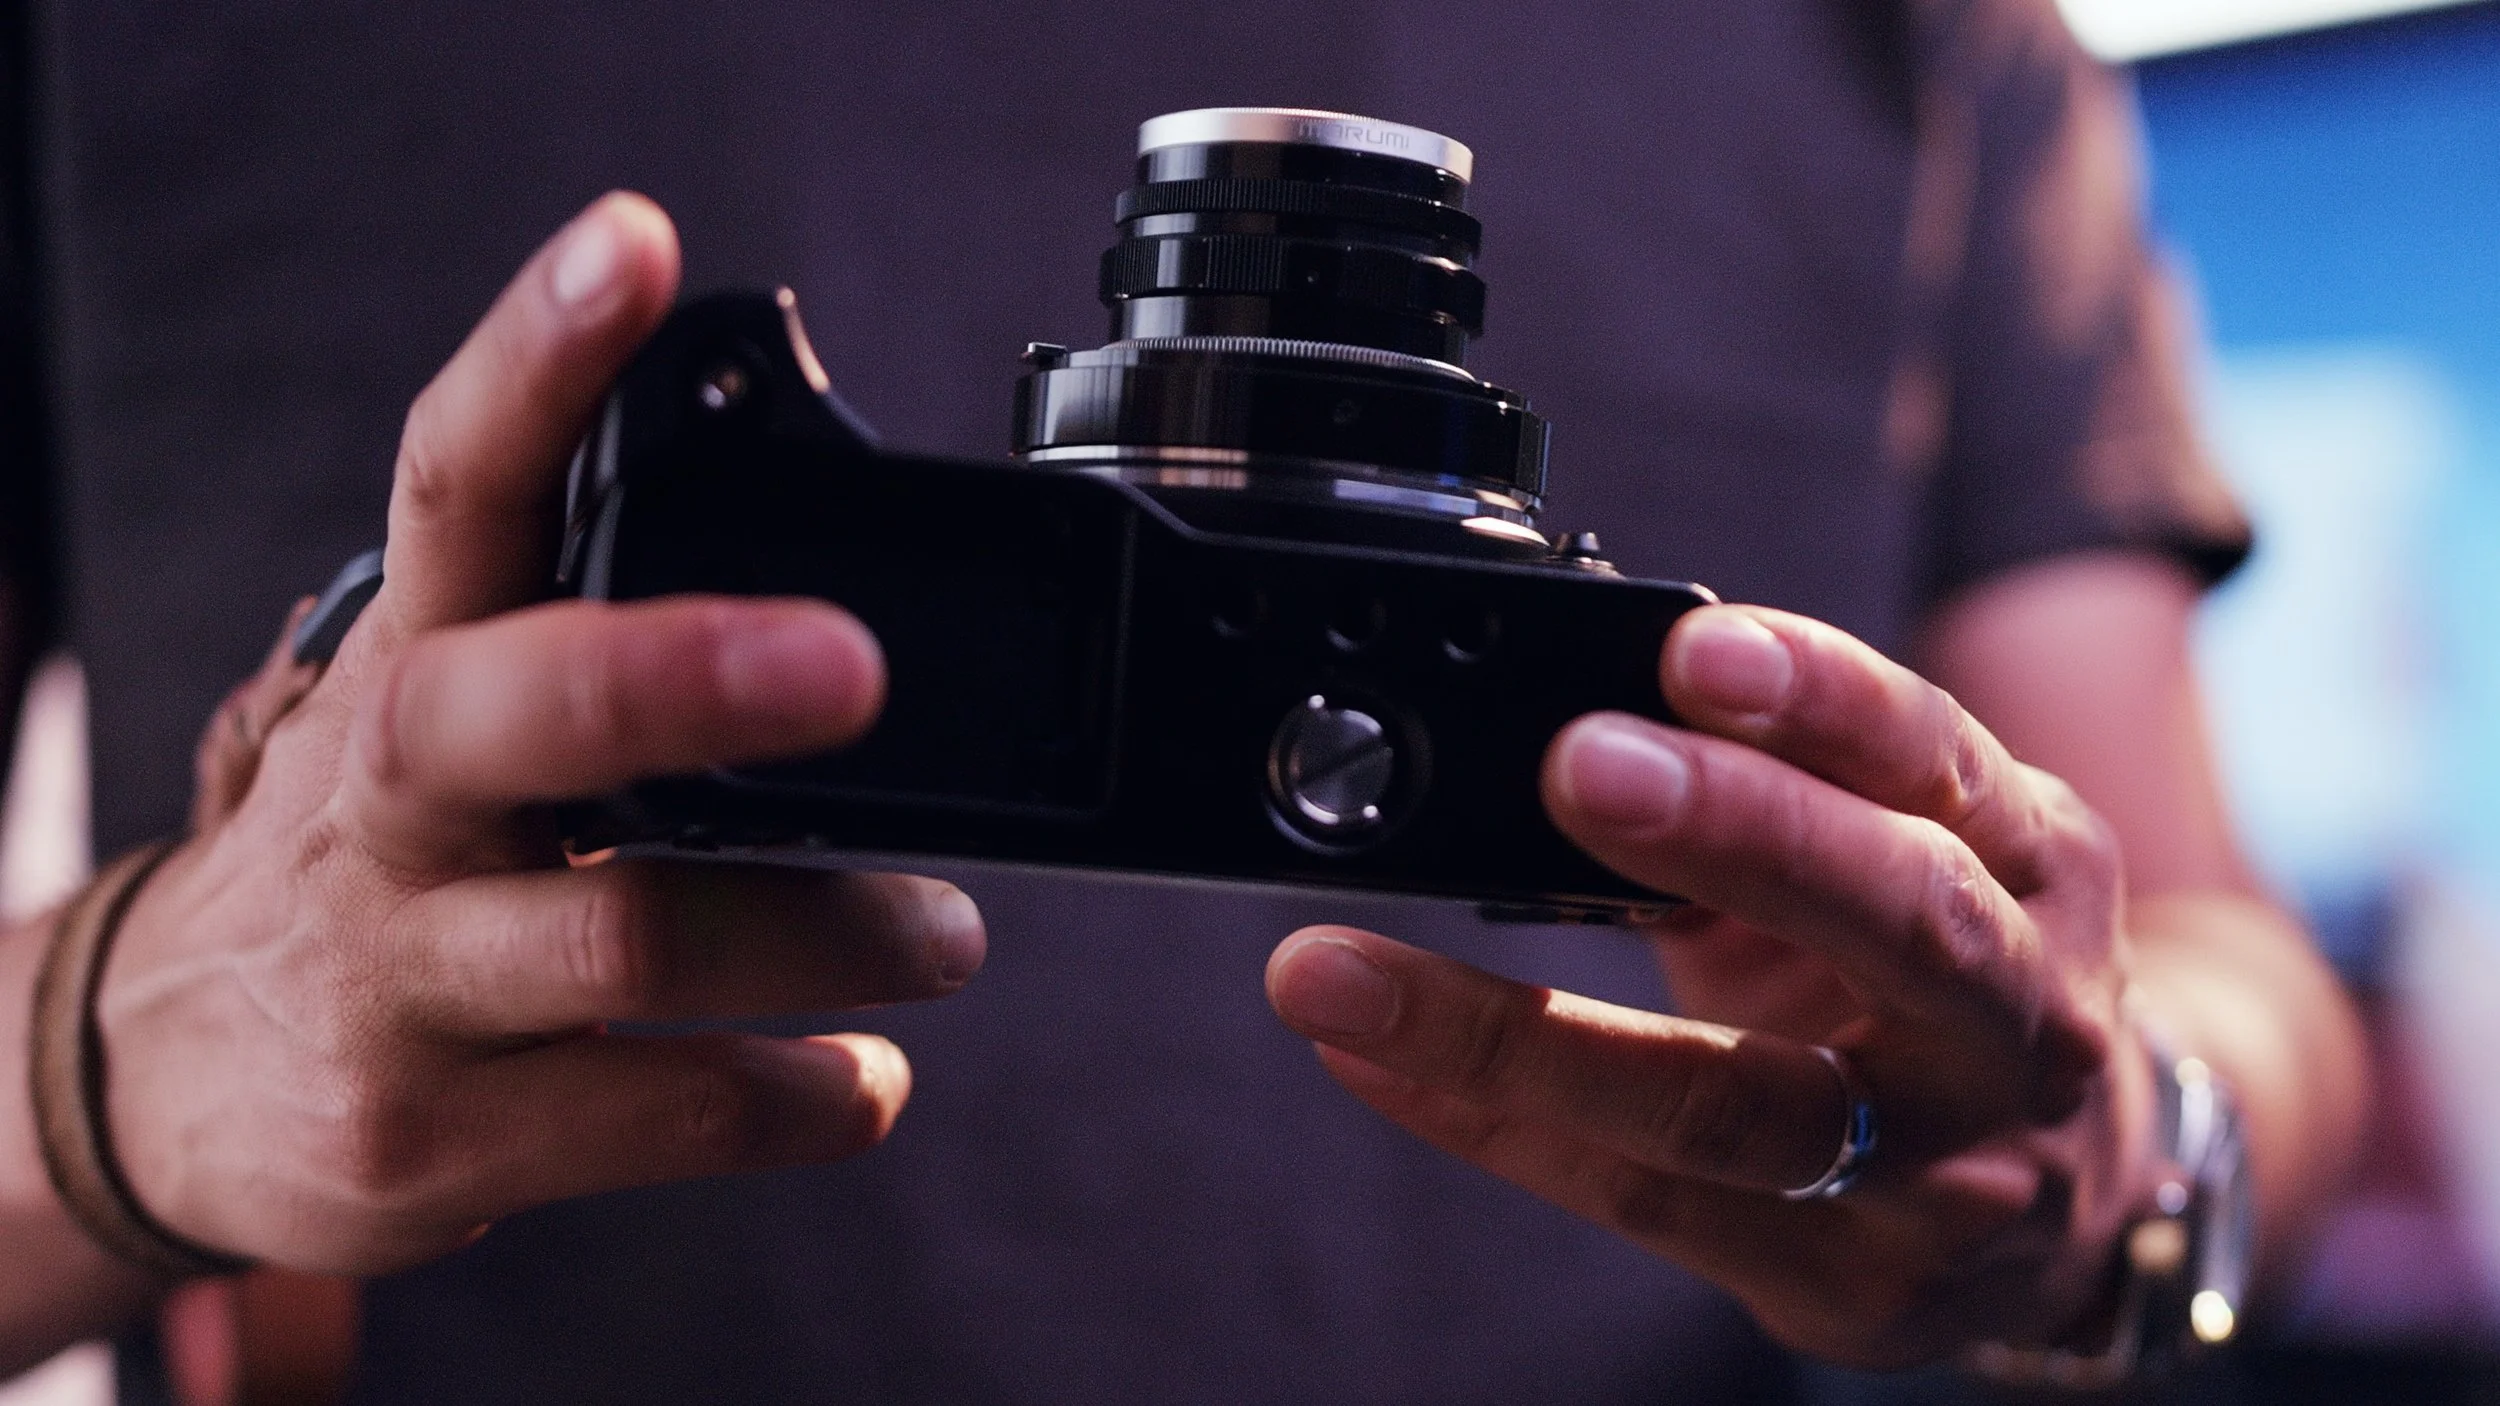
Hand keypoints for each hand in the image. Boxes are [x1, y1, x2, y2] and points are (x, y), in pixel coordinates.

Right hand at [96, 194, 984, 1273]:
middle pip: (519, 709)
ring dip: (828, 933)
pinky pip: (658, 1113)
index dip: (537, 360)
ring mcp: (402, 977)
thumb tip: (832, 582)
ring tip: (941, 932)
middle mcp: (386, 805)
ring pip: (631, 942)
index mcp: (406, 664)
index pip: (455, 481)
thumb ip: (585, 642)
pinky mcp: (434, 1135)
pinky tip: (860, 1080)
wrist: (168, 1077)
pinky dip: (798, 1096)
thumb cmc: (369, 858)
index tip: (633, 247)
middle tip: (850, 663)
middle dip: (685, 677)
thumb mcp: (437, 719)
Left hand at [1266, 604, 2160, 1366]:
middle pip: (1899, 918)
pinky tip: (1374, 1060)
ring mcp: (1943, 1166)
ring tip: (1347, 975)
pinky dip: (1492, 1120)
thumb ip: (1779, 787)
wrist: (2083, 1200)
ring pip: (1739, 1099)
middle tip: (1574, 762)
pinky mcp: (1852, 1279)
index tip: (1694, 647)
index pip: (1937, 759)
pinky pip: (1644, 1195)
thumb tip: (1567, 706)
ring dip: (1524, 1036)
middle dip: (1739, 830)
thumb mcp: (1911, 857)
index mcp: (2031, 859)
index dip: (1822, 698)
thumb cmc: (1944, 983)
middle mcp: (2016, 1010)